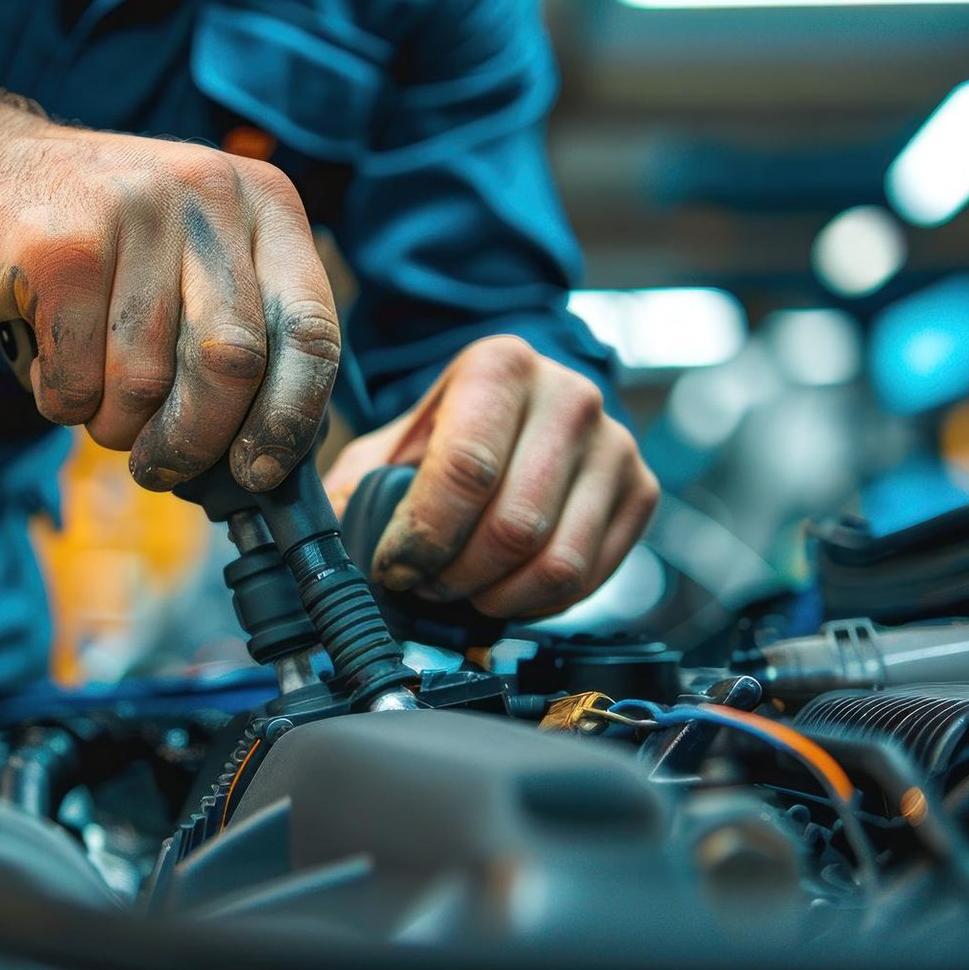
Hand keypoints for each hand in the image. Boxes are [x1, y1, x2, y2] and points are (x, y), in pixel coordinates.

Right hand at [0, 74, 340, 491]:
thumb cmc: (108, 252)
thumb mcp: (192, 266)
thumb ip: (238, 341)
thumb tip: (261, 468)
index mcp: (265, 206)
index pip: (310, 331)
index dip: (289, 419)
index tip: (256, 473)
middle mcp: (210, 195)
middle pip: (232, 364)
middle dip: (194, 440)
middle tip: (161, 468)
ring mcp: (134, 211)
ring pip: (145, 381)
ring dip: (113, 422)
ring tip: (91, 393)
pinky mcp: (60, 246)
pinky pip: (77, 377)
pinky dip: (60, 399)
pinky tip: (49, 363)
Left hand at [324, 337, 656, 619]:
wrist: (523, 412)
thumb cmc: (450, 435)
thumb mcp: (394, 444)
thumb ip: (357, 488)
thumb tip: (325, 549)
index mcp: (500, 366)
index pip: (466, 470)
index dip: (422, 537)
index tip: (394, 565)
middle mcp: (570, 395)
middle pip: (514, 525)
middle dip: (456, 574)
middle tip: (425, 584)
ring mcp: (616, 443)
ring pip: (556, 561)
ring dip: (496, 596)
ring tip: (461, 590)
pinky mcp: (642, 490)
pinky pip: (589, 577)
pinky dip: (538, 603)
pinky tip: (504, 591)